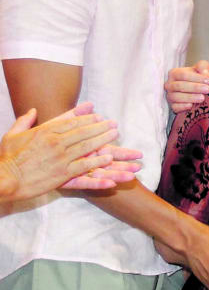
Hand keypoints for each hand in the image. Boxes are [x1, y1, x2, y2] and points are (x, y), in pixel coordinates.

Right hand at [0, 103, 133, 201]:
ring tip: (115, 135)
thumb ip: (25, 121)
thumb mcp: (12, 135)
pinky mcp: (62, 173)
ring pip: (87, 146)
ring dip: (103, 140)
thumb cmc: (6, 158)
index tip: (99, 116)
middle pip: (84, 131)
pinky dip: (97, 161)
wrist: (4, 179)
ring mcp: (60, 158)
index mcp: (45, 131)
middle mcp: (55, 142)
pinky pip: (84, 165)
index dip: (88, 118)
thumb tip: (32, 110)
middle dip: (101, 126)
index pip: (72, 121)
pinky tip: (108, 157)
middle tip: (114, 124)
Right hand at [165, 61, 208, 113]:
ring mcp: (170, 96)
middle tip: (208, 89)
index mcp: (174, 73)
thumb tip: (205, 74)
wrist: (196, 88)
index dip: (197, 78)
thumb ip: (203, 67)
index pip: (183, 75)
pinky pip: (175, 107)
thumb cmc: (197, 76)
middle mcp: (170, 84)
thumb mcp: (201, 67)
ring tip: (202, 98)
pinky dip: (182, 107)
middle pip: (180, 86)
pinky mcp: (173, 106)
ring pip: (176, 97)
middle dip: (195, 88)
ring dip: (190, 97)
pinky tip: (191, 105)